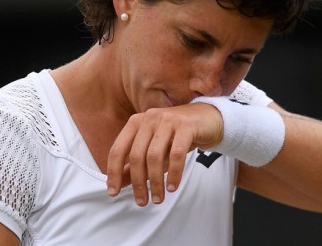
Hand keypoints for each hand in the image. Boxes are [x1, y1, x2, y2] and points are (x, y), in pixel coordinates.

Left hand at [106, 102, 222, 205]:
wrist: (208, 118)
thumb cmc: (177, 135)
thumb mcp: (154, 147)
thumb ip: (136, 162)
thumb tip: (119, 182)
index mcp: (136, 122)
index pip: (118, 149)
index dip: (114, 172)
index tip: (113, 192)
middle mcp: (149, 118)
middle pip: (136, 155)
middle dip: (138, 182)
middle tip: (142, 201)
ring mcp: (167, 120)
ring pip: (155, 156)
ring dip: (155, 182)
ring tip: (158, 198)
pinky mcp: (186, 126)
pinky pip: (177, 154)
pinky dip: (174, 173)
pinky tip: (173, 186)